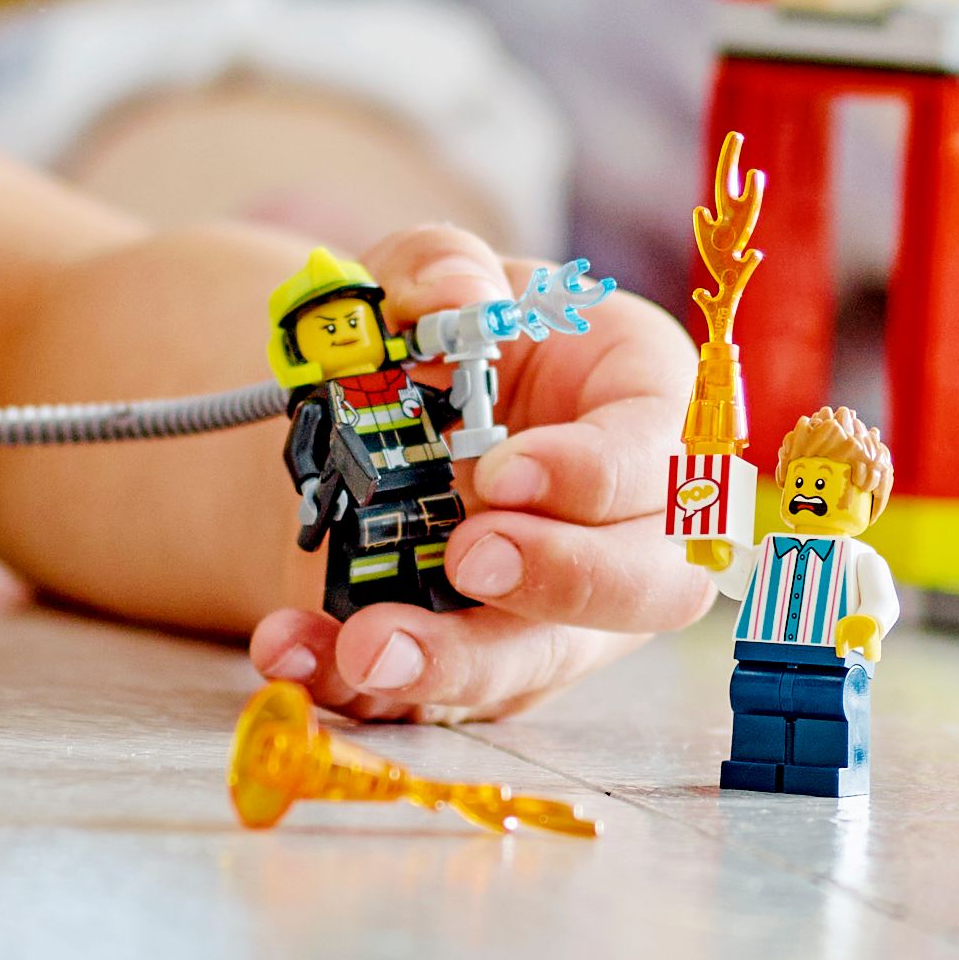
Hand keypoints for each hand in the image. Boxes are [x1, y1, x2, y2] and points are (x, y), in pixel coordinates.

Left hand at [243, 218, 715, 721]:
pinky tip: (298, 650)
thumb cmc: (443, 340)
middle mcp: (626, 527)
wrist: (370, 426)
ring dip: (456, 664)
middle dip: (562, 582)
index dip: (596, 474)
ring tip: (365, 645)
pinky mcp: (485, 664)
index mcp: (643, 409)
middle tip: (468, 559)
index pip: (660, 456)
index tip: (506, 472)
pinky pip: (437, 694)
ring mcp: (563, 611)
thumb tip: (453, 295)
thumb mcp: (429, 272)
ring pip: (544, 661)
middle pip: (649, 585)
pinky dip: (360, 685)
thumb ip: (441, 265)